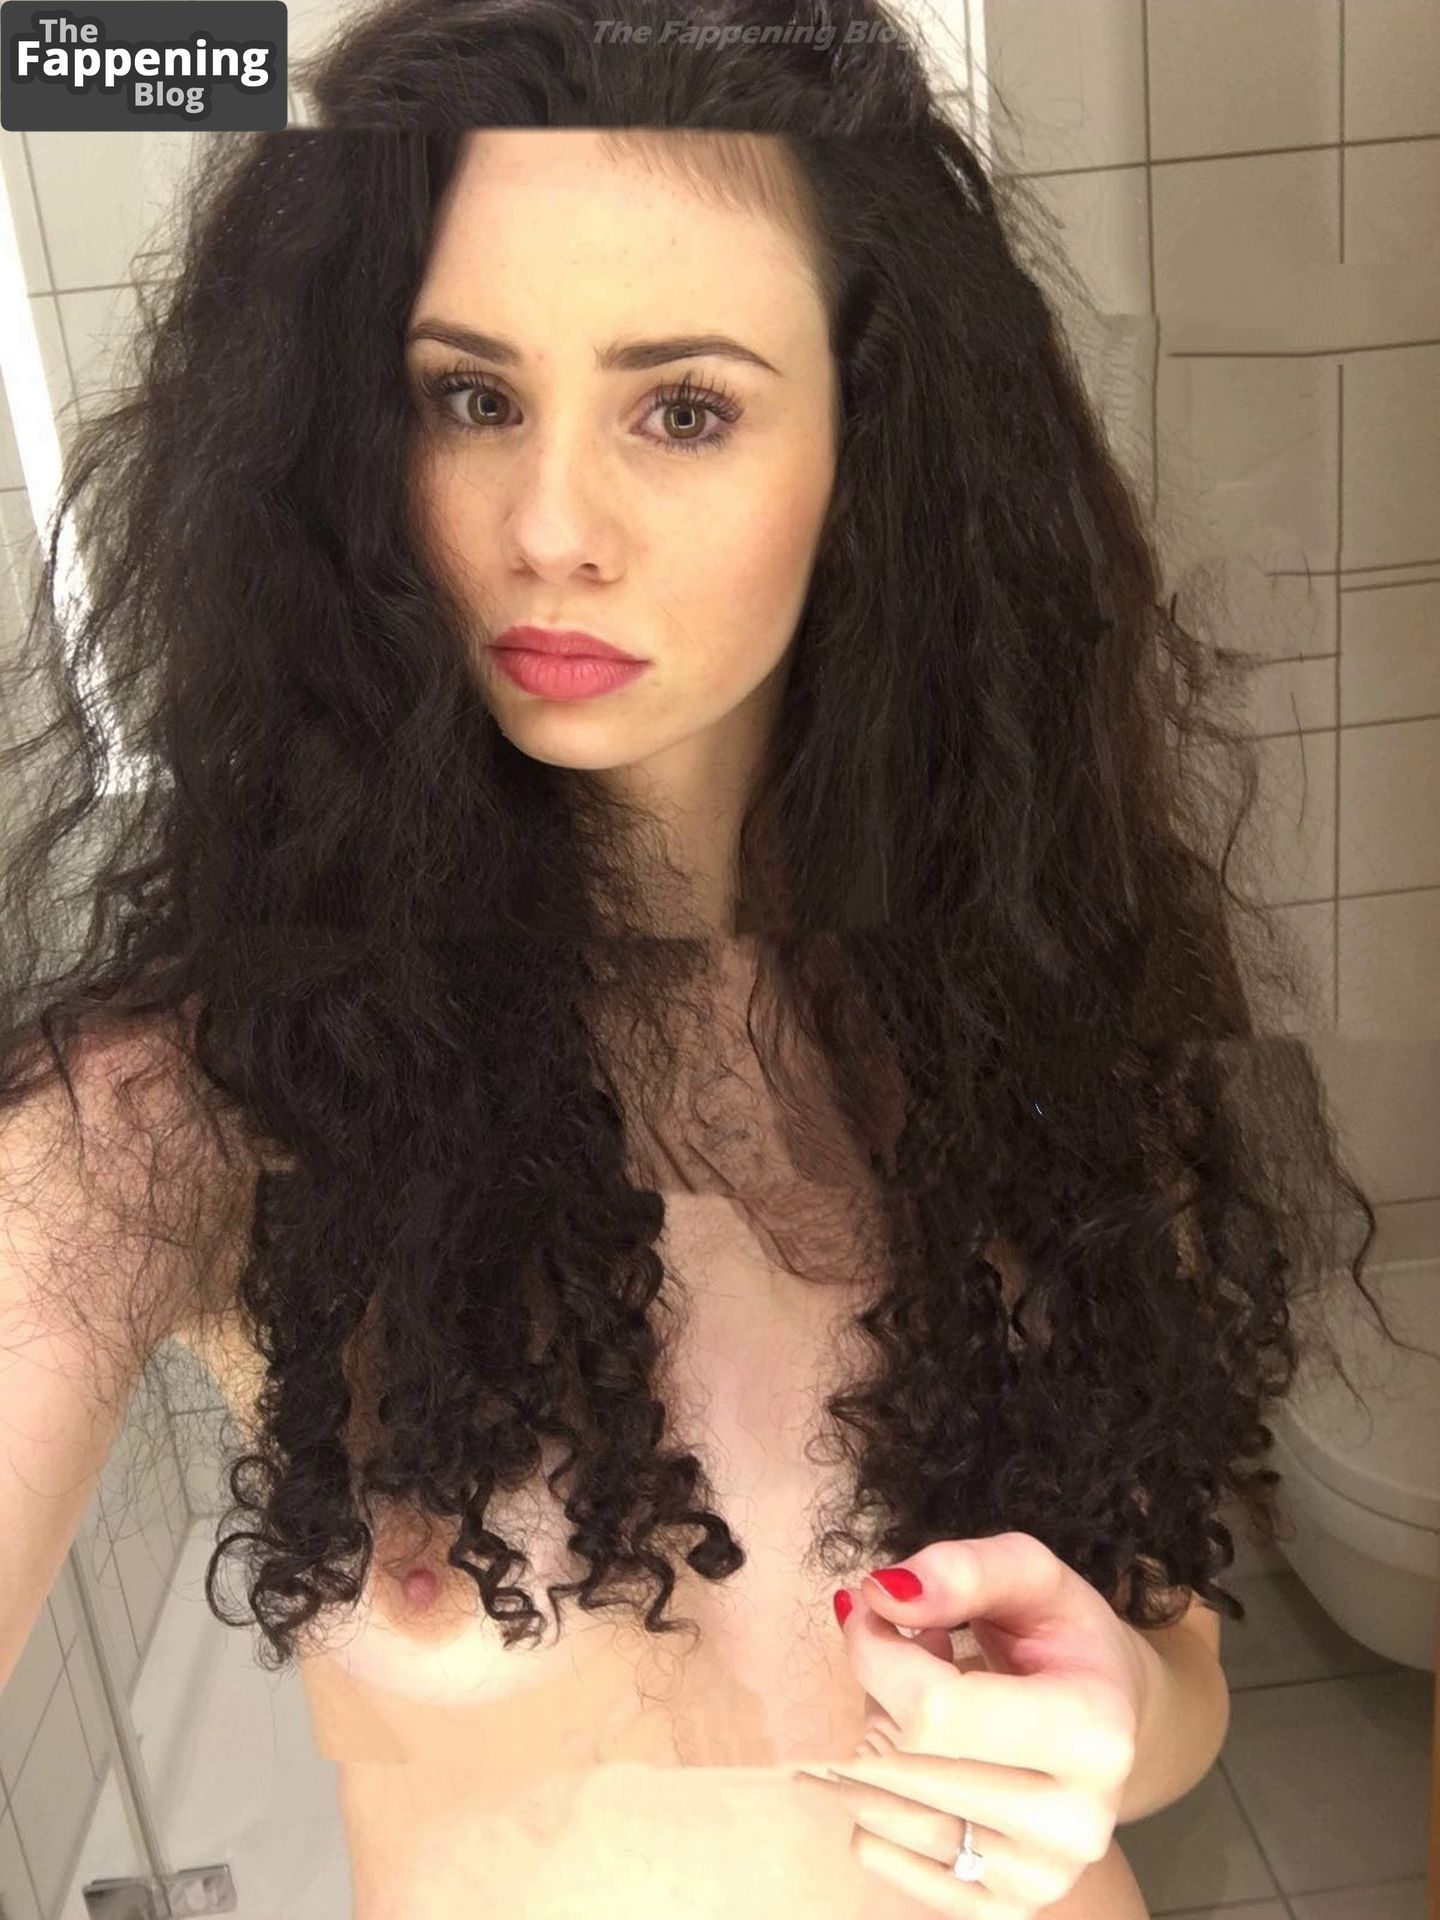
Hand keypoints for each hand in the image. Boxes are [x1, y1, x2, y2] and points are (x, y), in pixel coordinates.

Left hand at [797, 1530, 1152, 1915]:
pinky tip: (920, 1761)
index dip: (878, 1652)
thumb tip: (883, 1592)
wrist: (1104, 1721)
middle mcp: (1075, 1825)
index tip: (874, 1613)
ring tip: (920, 1709)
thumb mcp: (1031, 1577)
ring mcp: (1037, 1879)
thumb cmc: (1062, 1641)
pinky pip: (877, 1853)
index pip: (936, 1713)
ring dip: (872, 1743)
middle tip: (905, 1659)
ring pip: (880, 1811)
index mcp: (1095, 1735)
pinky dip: (874, 1797)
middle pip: (903, 1764)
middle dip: (877, 1694)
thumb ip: (962, 1570)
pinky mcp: (995, 1909)